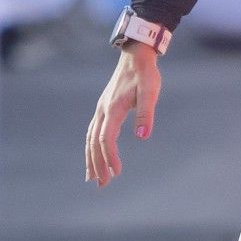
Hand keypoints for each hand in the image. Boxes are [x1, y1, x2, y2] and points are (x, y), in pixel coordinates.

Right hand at [84, 45, 162, 186]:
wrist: (136, 56)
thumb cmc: (146, 74)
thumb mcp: (151, 92)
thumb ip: (146, 113)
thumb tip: (143, 136)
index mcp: (113, 109)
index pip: (107, 138)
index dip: (110, 157)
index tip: (116, 173)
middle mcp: (103, 111)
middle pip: (94, 143)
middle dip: (97, 164)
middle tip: (101, 185)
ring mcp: (101, 109)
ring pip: (90, 139)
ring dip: (91, 158)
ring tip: (93, 177)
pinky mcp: (104, 108)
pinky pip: (93, 132)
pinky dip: (92, 147)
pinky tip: (95, 156)